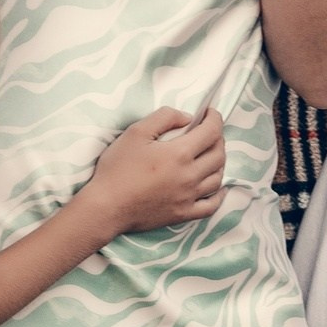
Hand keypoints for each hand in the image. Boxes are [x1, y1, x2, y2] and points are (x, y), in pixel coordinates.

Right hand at [80, 106, 227, 235]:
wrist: (107, 206)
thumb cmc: (117, 168)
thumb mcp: (136, 132)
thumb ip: (164, 118)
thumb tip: (187, 117)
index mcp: (179, 154)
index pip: (211, 132)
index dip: (215, 119)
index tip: (211, 112)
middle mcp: (190, 176)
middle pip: (218, 155)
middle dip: (218, 138)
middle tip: (209, 131)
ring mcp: (189, 197)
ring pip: (217, 178)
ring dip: (219, 162)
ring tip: (211, 154)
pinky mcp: (183, 214)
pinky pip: (211, 206)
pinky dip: (219, 195)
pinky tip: (219, 188)